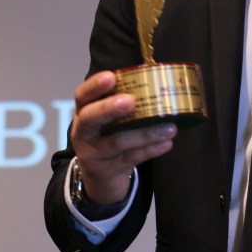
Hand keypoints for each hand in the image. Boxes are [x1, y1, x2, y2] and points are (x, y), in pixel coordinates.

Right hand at [70, 71, 176, 203]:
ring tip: (170, 127)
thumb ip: (124, 101)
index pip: (82, 95)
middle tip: (130, 101)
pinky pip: (130, 159)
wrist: (100, 175)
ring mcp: (92, 154)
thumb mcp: (109, 119)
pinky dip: (150, 150)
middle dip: (109, 109)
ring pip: (117, 142)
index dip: (94, 86)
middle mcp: (82, 132)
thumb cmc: (110, 134)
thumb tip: (160, 83)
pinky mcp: (106, 171)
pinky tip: (166, 143)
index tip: (110, 77)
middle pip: (91, 118)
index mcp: (83, 111)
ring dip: (145, 134)